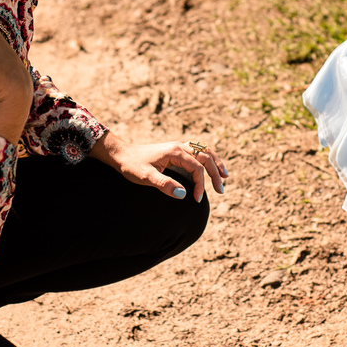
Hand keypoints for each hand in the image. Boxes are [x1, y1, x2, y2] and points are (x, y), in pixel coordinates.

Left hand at [91, 133, 226, 201]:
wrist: (121, 154)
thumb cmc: (132, 166)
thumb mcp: (146, 177)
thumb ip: (164, 185)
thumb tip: (183, 194)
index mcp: (175, 152)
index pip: (197, 168)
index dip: (200, 185)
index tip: (196, 199)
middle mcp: (180, 147)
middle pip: (206, 158)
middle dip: (215, 174)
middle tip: (221, 190)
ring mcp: (179, 147)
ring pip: (204, 152)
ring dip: (215, 164)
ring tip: (224, 177)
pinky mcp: (176, 151)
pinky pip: (198, 152)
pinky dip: (207, 160)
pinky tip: (210, 168)